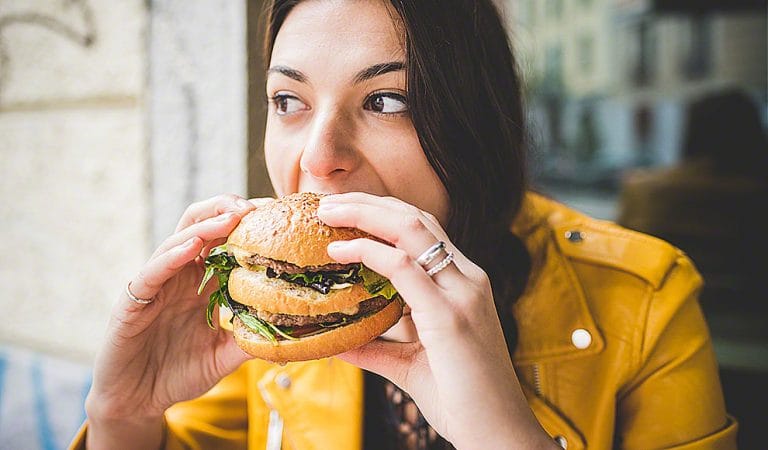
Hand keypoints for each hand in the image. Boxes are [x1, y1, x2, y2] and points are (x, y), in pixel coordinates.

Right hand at [84, 194, 262, 448]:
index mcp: (203, 282)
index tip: (277, 215)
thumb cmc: (179, 373)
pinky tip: (192, 246)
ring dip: (206, 225)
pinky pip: (153, 271)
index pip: (226, 241)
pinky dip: (172, 256)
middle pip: (201, 226)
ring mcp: (157, 284)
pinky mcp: (134, 300)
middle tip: (256, 206)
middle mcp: (180, 276)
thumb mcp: (224, 356)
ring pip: (178, 240)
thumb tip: (292, 335)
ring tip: (232, 215)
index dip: (248, 224)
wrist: (137, 401)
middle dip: (227, 209)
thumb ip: (251, 340)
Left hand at [317, 192, 555, 449]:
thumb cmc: (461, 400)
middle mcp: (467, 279)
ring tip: (328, 212)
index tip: (345, 212)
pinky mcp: (450, 315)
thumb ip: (378, 348)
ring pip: (411, 228)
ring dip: (365, 214)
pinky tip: (341, 252)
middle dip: (369, 202)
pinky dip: (369, 252)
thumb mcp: (411, 365)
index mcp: (463, 284)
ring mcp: (462, 293)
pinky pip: (404, 267)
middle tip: (329, 202)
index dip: (382, 213)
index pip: (423, 230)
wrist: (497, 435)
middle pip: (416, 218)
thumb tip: (339, 342)